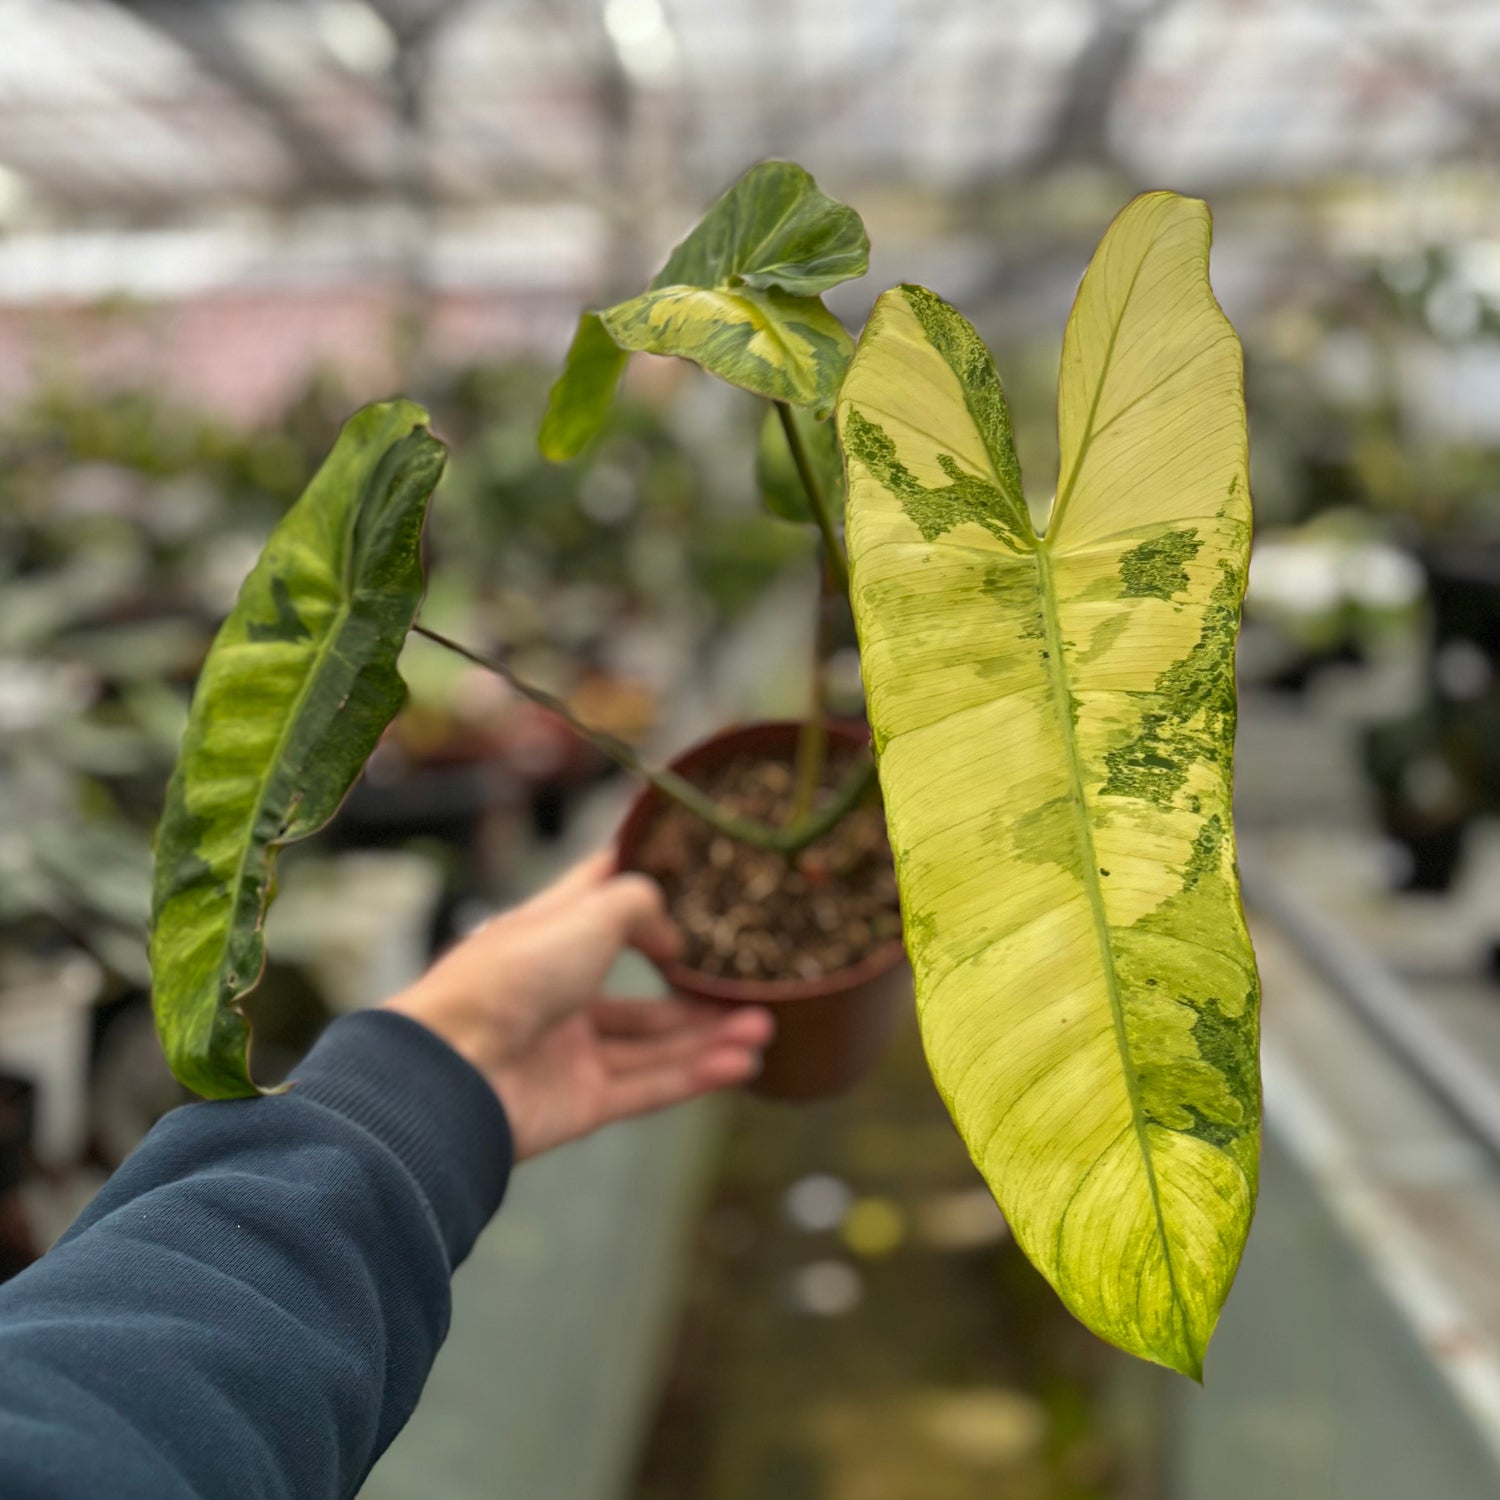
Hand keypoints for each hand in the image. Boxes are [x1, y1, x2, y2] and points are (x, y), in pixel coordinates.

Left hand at [384, 854, 774, 1159]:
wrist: (454, 1072)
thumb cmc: (509, 976)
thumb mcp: (586, 914)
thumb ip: (641, 908)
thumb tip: (674, 942)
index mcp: (546, 935)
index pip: (599, 900)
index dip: (642, 884)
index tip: (694, 873)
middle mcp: (558, 990)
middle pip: (640, 985)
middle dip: (696, 985)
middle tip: (751, 981)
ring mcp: (568, 1049)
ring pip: (652, 1040)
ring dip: (710, 1033)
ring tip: (766, 1025)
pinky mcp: (579, 1103)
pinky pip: (648, 1087)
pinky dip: (696, 1076)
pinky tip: (743, 1064)